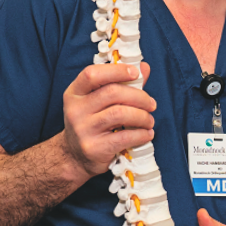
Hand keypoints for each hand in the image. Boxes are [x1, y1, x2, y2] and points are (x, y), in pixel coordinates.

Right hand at [61, 61, 154, 177]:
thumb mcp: (98, 102)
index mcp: (75, 93)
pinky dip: (141, 134)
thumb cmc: (91, 124)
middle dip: (139, 96)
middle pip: (112, 93)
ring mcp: (83, 129)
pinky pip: (124, 137)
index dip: (116, 70)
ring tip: (149, 120)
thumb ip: (121, 84)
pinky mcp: (94, 148)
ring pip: (119, 113)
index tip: (135, 73)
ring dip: (142, 116)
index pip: (91, 74)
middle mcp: (75, 109)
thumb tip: (144, 68)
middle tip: (151, 104)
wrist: (74, 157)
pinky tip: (146, 134)